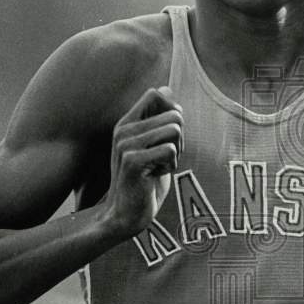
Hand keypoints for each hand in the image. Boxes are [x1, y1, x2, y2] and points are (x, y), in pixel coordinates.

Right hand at [103, 86, 183, 237]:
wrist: (125, 215)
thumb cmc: (143, 182)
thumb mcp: (152, 146)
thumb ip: (158, 119)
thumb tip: (166, 88)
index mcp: (127, 123)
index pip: (156, 94)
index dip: (172, 111)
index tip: (168, 136)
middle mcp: (123, 130)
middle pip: (174, 115)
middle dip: (180, 139)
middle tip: (165, 159)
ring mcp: (126, 145)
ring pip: (175, 130)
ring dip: (176, 153)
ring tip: (159, 167)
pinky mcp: (132, 161)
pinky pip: (170, 150)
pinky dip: (170, 166)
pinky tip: (154, 176)